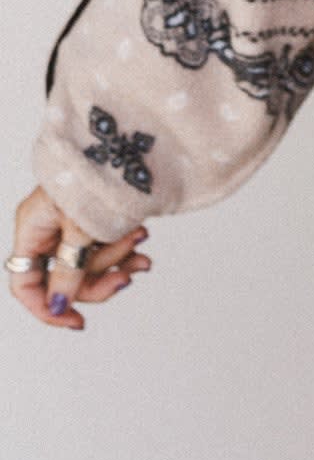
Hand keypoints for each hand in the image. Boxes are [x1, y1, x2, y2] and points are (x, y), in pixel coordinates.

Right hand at [8, 184, 151, 329]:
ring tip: (139, 238)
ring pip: (91, 264)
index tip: (76, 322)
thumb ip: (69, 270)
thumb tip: (57, 308)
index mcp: (32, 227)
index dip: (46, 308)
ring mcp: (74, 224)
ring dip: (117, 258)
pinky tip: (142, 241)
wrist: (132, 136)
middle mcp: (49, 228)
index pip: (25, 284)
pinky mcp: (98, 219)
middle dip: (98, 279)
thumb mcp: (82, 226)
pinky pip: (107, 248)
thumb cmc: (100, 171)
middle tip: (127, 278)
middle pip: (64, 279)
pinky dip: (125, 249)